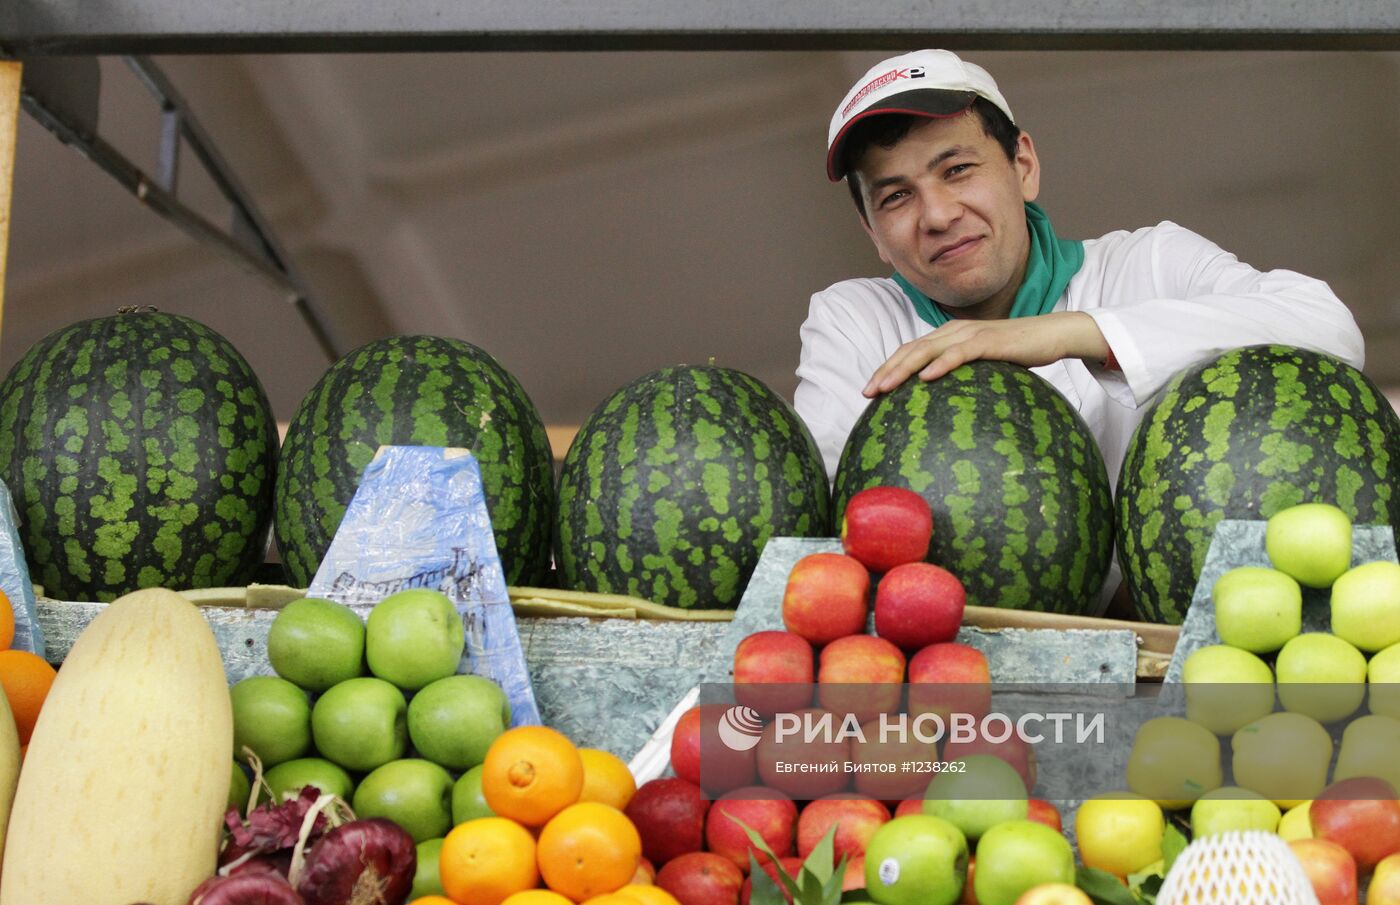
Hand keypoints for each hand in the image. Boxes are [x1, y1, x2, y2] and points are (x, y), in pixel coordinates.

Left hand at [861, 311, 1110, 396]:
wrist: (1052, 335)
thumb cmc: (1016, 353)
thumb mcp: (982, 365)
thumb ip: (961, 375)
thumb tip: (942, 401)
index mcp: (949, 336)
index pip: (910, 351)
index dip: (888, 368)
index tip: (869, 390)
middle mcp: (954, 331)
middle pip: (911, 350)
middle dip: (886, 370)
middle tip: (867, 392)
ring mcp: (970, 334)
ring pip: (929, 350)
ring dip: (904, 368)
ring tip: (886, 386)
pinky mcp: (989, 341)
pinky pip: (960, 352)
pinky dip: (941, 364)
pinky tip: (926, 378)